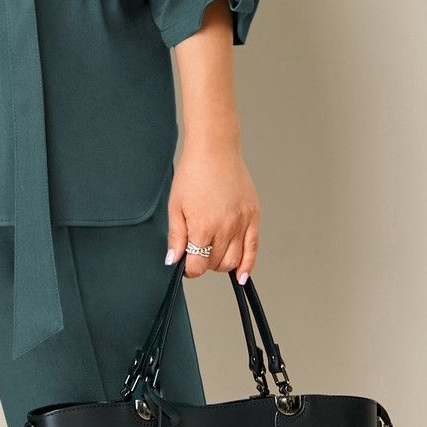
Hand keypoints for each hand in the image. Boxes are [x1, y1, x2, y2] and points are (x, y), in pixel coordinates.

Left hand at [165, 136, 258, 281]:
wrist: (215, 151)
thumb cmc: (193, 174)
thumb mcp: (175, 206)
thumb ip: (176, 237)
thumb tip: (173, 261)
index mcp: (203, 227)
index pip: (197, 266)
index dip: (188, 270)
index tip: (185, 266)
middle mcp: (225, 228)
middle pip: (215, 264)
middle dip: (204, 265)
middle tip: (197, 254)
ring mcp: (242, 223)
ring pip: (234, 260)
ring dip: (221, 264)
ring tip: (212, 254)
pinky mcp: (253, 216)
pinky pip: (253, 248)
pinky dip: (247, 265)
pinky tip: (241, 275)